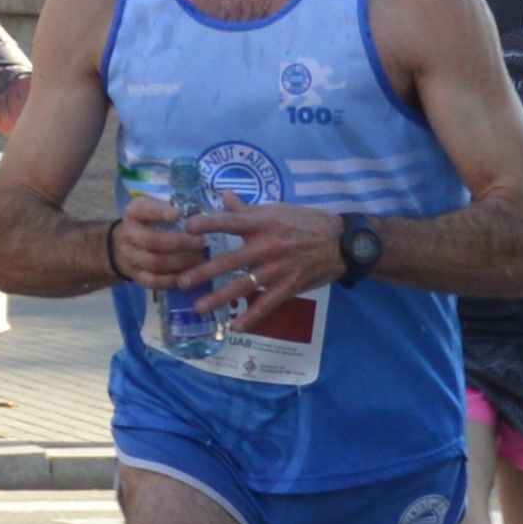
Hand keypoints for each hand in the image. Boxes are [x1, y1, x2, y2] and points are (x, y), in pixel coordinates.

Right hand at [111, 193, 214, 288]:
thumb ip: (178, 203)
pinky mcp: (136, 276)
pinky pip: (154, 281)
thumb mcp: (157, 206)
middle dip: (179, 243)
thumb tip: (222, 198)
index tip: (177, 215)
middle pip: (152, 241)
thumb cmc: (151, 222)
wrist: (124, 245)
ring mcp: (130, 257)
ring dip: (180, 262)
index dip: (159, 212)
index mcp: (134, 212)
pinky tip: (189, 275)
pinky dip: (173, 279)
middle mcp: (128, 234)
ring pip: (155, 263)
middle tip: (202, 242)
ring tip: (201, 259)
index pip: (144, 210)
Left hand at [182, 201, 340, 332]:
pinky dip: (253, 316)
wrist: (341, 243)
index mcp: (264, 223)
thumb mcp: (278, 209)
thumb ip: (248, 209)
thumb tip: (223, 197)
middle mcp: (268, 246)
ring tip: (199, 308)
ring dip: (220, 298)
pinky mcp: (290, 286)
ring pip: (244, 285)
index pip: (230, 222)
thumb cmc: (306, 223)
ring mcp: (278, 269)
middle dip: (204, 271)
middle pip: (230, 260)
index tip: (187, 229)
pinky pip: (267, 304)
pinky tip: (236, 326)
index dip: (207, 223)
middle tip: (181, 281)